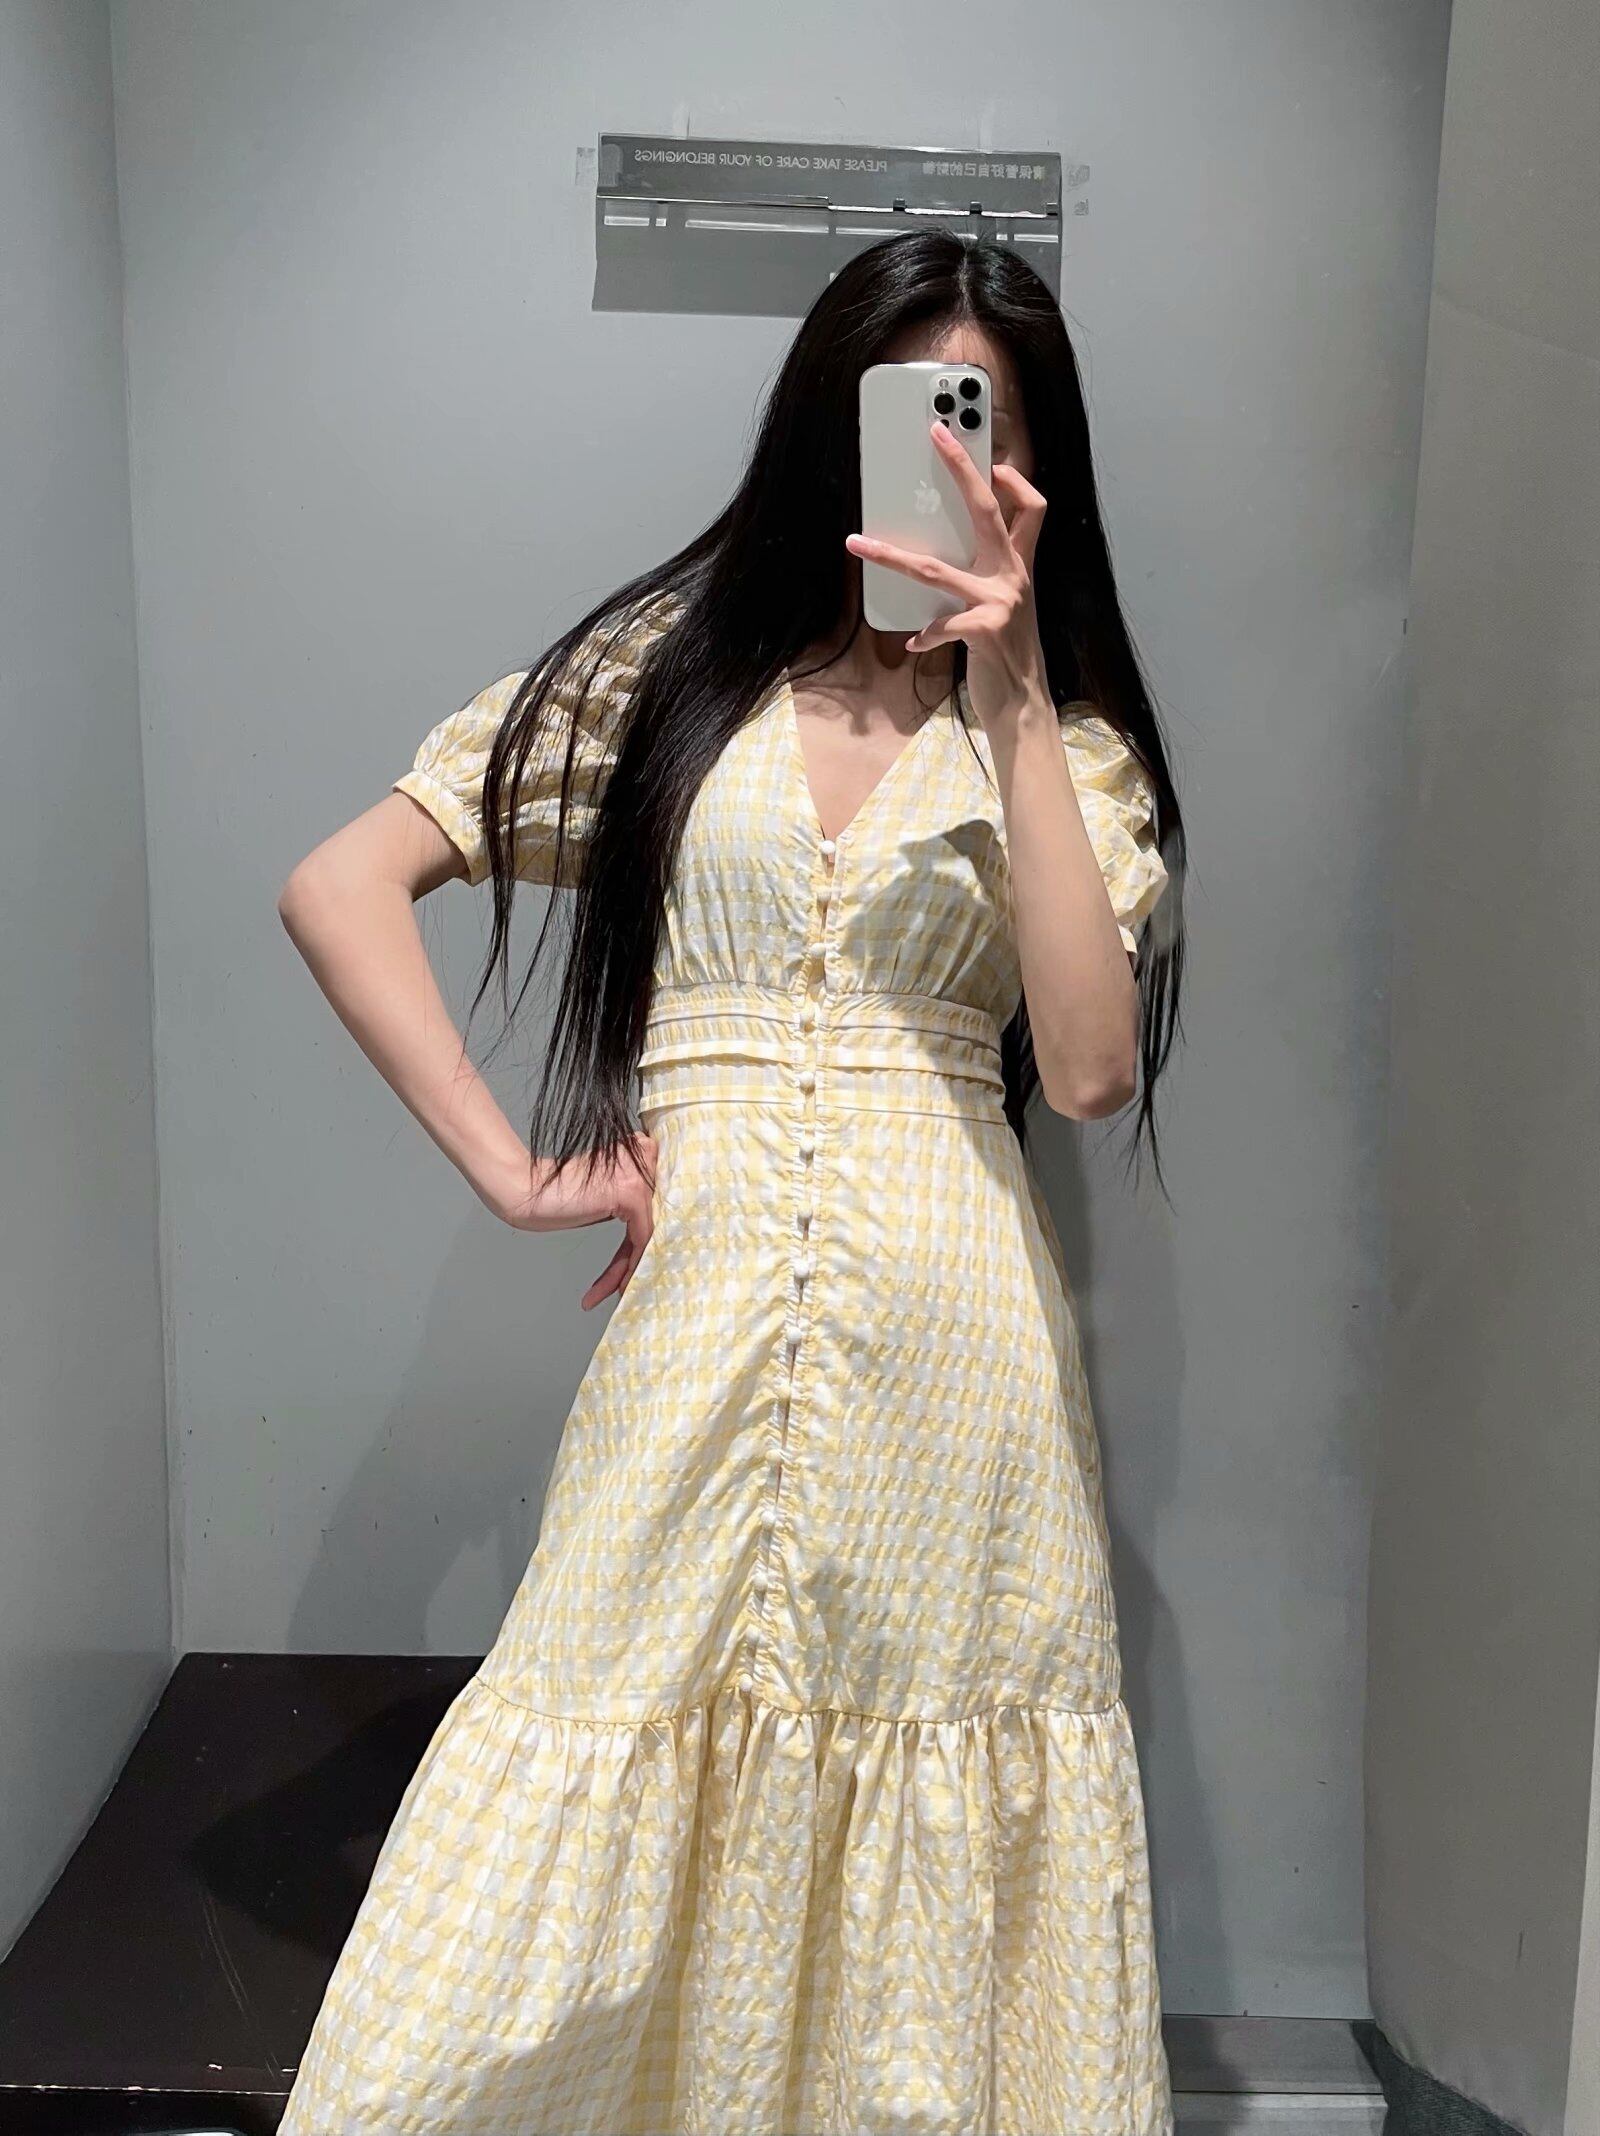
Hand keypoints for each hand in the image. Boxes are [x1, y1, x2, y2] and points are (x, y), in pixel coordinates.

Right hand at [481, 1132, 658, 1309]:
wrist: (522, 1188)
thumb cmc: (551, 1195)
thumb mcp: (597, 1195)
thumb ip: (622, 1200)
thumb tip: (645, 1228)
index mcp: (635, 1154)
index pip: (649, 1205)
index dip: (640, 1241)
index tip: (628, 1268)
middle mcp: (641, 1159)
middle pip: (650, 1220)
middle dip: (634, 1258)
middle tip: (621, 1285)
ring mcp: (637, 1176)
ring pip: (647, 1232)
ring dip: (628, 1269)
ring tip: (614, 1292)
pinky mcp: (630, 1192)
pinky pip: (642, 1238)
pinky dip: (630, 1266)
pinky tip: (614, 1287)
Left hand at [844, 421, 1050, 731]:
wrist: (1023, 704)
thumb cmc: (1005, 653)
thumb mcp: (1002, 606)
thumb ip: (984, 577)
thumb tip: (945, 553)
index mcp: (1017, 566)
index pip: (1031, 508)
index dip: (1015, 480)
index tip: (991, 460)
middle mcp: (1013, 576)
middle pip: (988, 510)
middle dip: (961, 469)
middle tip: (937, 436)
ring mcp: (1002, 602)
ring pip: (935, 568)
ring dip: (890, 556)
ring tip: (858, 545)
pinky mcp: (986, 630)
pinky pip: (943, 624)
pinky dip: (924, 634)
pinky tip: (913, 644)